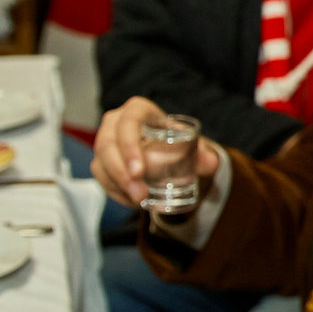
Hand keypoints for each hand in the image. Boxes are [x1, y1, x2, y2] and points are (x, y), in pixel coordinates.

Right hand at [91, 95, 218, 207]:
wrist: (165, 147)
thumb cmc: (175, 140)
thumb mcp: (191, 143)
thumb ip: (203, 153)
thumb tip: (212, 163)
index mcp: (137, 110)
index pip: (128, 123)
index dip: (130, 147)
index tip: (139, 172)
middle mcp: (116, 122)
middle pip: (108, 145)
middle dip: (121, 173)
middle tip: (139, 194)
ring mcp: (105, 141)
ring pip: (101, 163)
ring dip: (117, 185)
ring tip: (138, 201)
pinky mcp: (102, 160)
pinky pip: (101, 177)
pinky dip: (115, 192)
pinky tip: (132, 202)